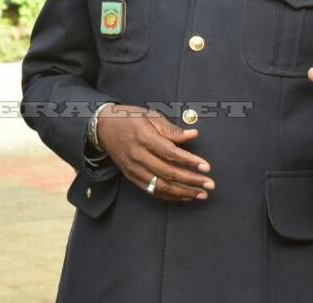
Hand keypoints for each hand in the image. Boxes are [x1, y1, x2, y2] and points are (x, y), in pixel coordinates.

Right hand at [96, 104, 213, 201]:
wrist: (102, 127)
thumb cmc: (129, 118)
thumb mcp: (150, 116)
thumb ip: (171, 129)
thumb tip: (193, 134)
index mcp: (143, 137)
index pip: (170, 153)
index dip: (190, 161)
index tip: (206, 167)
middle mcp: (138, 155)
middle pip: (168, 172)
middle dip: (191, 180)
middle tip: (210, 184)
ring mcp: (133, 169)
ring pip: (161, 186)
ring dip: (183, 192)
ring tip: (201, 194)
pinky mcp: (131, 177)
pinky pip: (152, 191)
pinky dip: (169, 196)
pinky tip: (184, 196)